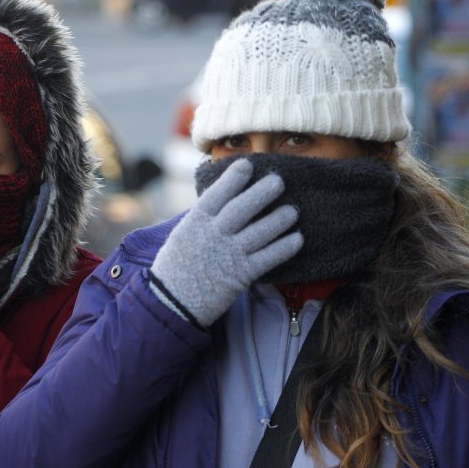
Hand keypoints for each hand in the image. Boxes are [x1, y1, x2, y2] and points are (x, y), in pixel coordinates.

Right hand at [150, 159, 302, 327]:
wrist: (171, 302)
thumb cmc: (174, 268)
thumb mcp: (181, 236)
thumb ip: (202, 220)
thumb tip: (222, 201)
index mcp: (195, 222)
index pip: (217, 194)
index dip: (233, 178)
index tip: (248, 165)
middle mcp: (213, 235)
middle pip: (242, 208)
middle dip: (263, 192)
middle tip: (278, 181)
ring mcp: (228, 255)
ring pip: (261, 231)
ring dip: (280, 219)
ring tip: (293, 210)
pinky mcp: (241, 275)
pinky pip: (268, 258)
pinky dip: (284, 247)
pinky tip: (297, 239)